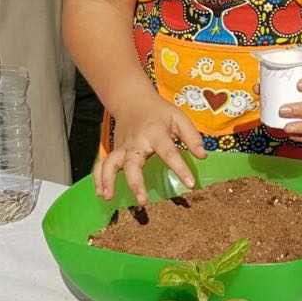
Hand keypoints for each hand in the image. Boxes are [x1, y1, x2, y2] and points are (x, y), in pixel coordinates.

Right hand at [96, 90, 206, 204]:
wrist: (133, 100)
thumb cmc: (159, 112)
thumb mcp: (179, 118)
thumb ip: (192, 136)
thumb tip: (203, 156)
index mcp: (155, 132)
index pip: (168, 151)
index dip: (179, 168)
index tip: (190, 184)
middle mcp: (136, 141)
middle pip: (132, 162)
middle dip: (136, 182)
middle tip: (142, 200)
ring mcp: (122, 147)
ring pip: (111, 163)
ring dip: (108, 180)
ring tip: (108, 197)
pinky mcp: (114, 150)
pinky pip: (102, 164)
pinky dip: (98, 178)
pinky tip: (100, 194)